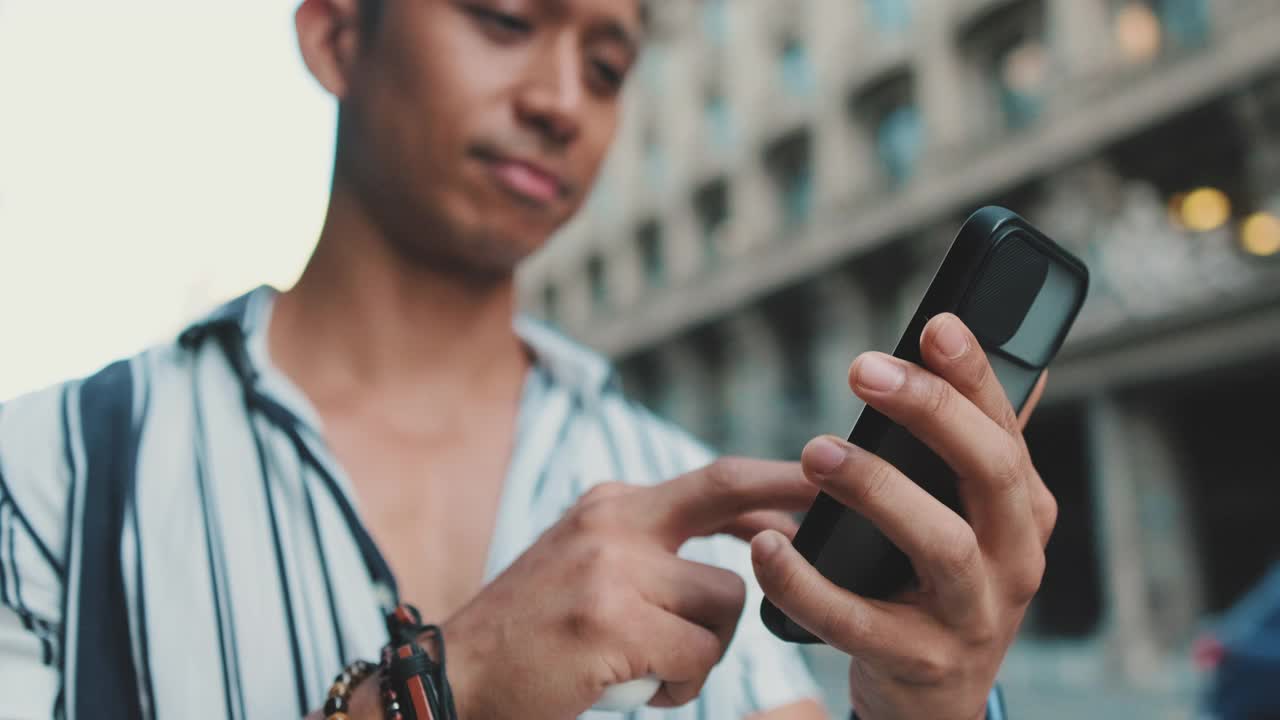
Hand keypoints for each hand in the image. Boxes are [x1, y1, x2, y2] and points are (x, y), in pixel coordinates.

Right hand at [440, 460, 816, 719]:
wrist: (452, 680)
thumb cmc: (531, 636)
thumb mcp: (588, 568)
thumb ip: (653, 549)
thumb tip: (746, 545)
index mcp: (610, 507)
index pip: (712, 481)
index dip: (774, 481)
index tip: (820, 486)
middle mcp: (612, 522)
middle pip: (726, 491)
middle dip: (790, 497)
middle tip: (835, 518)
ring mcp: (610, 568)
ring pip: (724, 599)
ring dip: (709, 649)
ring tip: (663, 669)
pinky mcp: (610, 622)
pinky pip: (698, 654)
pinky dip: (685, 684)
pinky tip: (647, 691)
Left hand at [751, 313, 1056, 719]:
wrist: (934, 706)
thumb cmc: (940, 588)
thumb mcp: (971, 520)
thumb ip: (974, 449)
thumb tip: (999, 355)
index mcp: (1023, 513)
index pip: (1006, 430)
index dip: (974, 375)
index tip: (935, 324)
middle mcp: (1014, 562)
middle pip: (989, 475)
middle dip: (931, 413)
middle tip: (862, 370)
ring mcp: (972, 618)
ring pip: (941, 545)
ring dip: (877, 489)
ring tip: (815, 452)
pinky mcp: (920, 664)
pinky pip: (858, 623)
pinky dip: (808, 584)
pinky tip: (768, 548)